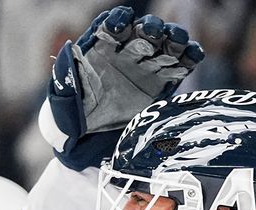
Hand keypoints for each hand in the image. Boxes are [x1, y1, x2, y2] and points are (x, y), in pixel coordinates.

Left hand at [41, 5, 203, 169]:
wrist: (90, 141)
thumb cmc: (72, 115)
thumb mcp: (62, 96)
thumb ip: (65, 73)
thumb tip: (68, 47)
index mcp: (102, 49)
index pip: (113, 26)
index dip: (117, 21)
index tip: (119, 25)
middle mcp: (127, 53)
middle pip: (145, 32)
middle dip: (150, 28)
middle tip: (152, 33)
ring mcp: (148, 66)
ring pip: (167, 44)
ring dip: (174, 38)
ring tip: (176, 41)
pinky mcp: (165, 82)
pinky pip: (182, 64)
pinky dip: (190, 56)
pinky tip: (192, 55)